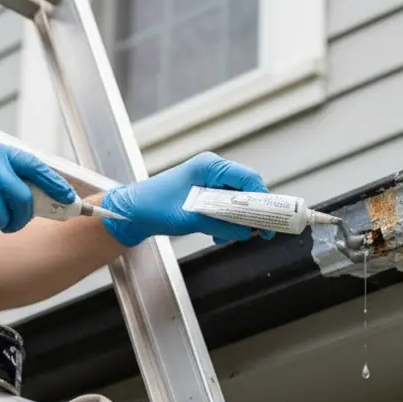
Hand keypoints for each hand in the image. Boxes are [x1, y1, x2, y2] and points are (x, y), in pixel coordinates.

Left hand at [100, 151, 270, 246]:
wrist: (132, 212)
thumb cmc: (154, 206)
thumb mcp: (191, 217)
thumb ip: (222, 223)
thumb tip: (248, 231)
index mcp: (211, 166)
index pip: (249, 179)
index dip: (263, 200)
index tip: (270, 220)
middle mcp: (214, 171)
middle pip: (247, 192)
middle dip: (249, 215)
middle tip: (255, 234)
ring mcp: (211, 183)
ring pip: (238, 204)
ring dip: (234, 223)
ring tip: (218, 235)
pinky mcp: (207, 195)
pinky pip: (227, 210)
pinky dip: (225, 224)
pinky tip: (214, 233)